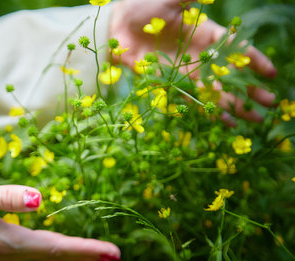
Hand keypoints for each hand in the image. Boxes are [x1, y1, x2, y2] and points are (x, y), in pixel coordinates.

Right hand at [0, 178, 119, 260]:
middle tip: (114, 255)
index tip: (110, 251)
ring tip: (99, 257)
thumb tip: (39, 199)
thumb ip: (7, 197)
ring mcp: (5, 255)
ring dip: (75, 256)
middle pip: (55, 255)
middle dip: (86, 254)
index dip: (84, 248)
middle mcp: (9, 252)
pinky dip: (57, 257)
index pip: (54, 246)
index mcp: (7, 239)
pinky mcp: (1, 251)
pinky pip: (36, 256)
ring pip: (47, 257)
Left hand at [109, 0, 276, 123]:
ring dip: (234, 106)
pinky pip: (191, 100)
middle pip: (230, 76)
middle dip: (250, 90)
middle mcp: (199, 56)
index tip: (271, 74)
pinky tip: (224, 122)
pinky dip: (207, 111)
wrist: (117, 25)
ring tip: (254, 120)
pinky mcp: (169, 83)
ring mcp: (185, 72)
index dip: (254, 61)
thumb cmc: (145, 6)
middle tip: (270, 104)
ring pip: (215, 92)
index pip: (236, 49)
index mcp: (205, 34)